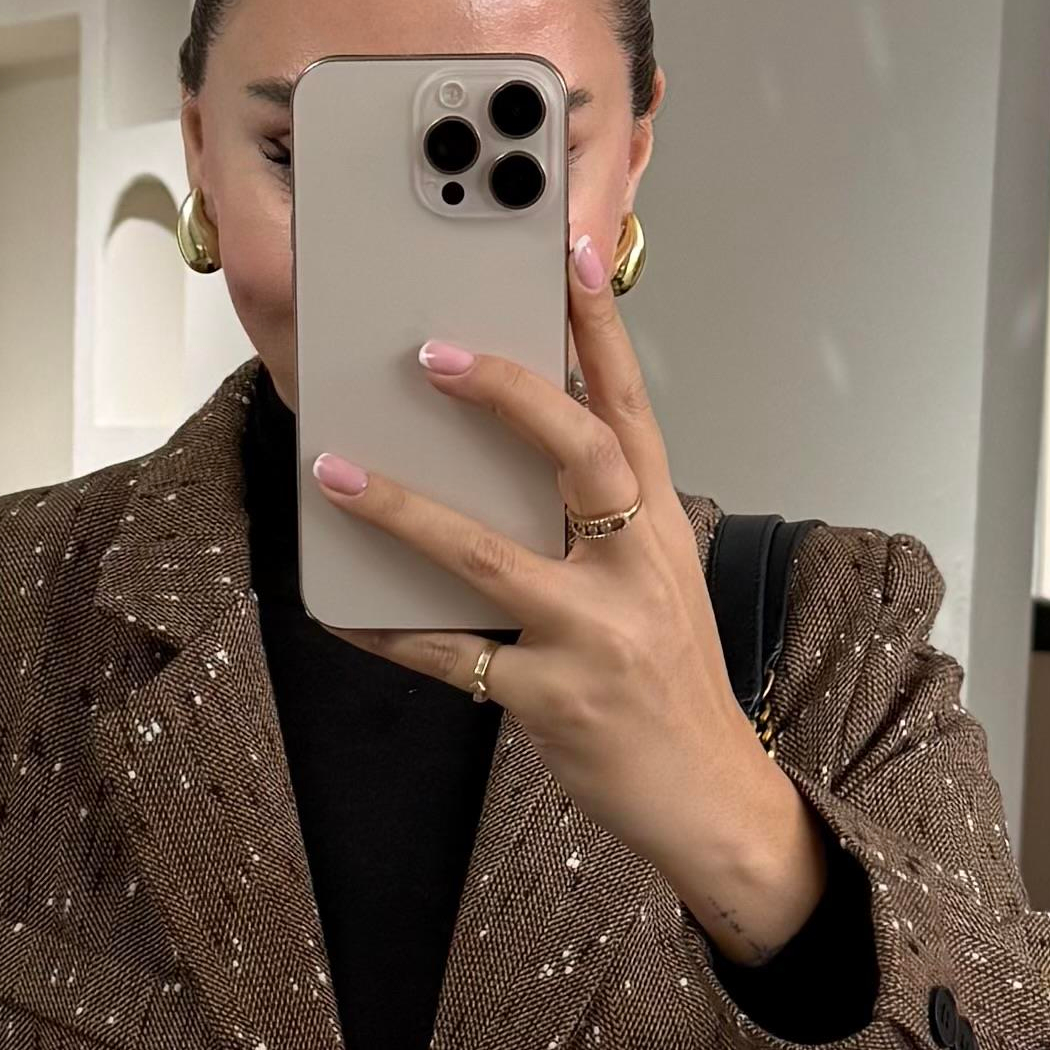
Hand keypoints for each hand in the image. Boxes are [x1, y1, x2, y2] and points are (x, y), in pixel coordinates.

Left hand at [307, 232, 831, 961]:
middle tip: (431, 352)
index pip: (633, 406)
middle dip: (509, 394)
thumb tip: (502, 448)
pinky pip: (453, 659)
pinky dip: (391, 632)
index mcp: (659, 525)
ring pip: (491, 557)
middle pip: (582, 455)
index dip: (602, 327)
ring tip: (338, 472)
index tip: (570, 252)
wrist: (711, 797)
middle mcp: (636, 569)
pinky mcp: (554, 701)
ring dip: (407, 509)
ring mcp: (597, 636)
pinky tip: (341, 610)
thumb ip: (598, 515)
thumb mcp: (656, 578)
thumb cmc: (670, 678)